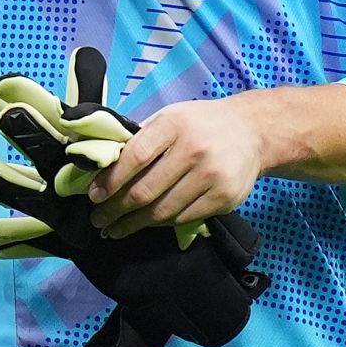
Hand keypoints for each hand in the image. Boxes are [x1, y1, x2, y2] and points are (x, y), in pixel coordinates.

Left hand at [88, 95, 267, 239]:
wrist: (252, 132)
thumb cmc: (200, 124)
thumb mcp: (170, 117)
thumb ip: (141, 139)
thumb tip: (104, 165)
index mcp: (173, 124)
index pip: (135, 157)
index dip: (111, 180)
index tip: (94, 196)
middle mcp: (193, 149)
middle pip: (146, 190)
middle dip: (116, 210)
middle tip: (99, 220)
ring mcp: (211, 176)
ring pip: (163, 210)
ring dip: (135, 223)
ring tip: (116, 229)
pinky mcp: (224, 198)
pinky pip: (183, 218)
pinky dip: (161, 224)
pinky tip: (147, 224)